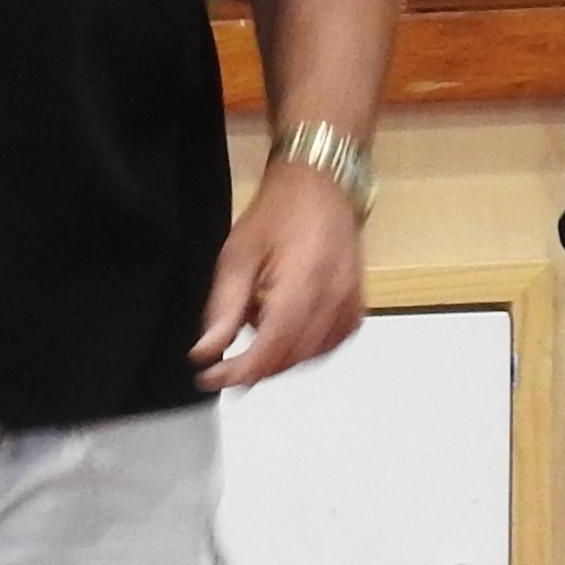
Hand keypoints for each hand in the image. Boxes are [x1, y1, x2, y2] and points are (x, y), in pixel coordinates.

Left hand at [190, 163, 368, 391]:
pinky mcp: (357, 305)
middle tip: (224, 365)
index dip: (238, 372)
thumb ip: (224, 309)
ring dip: (278, 358)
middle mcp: (332, 300)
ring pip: (311, 356)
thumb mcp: (237, 257)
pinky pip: (330, 343)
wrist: (320, 185)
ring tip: (255, 332)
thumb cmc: (279, 213)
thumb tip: (207, 352)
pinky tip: (285, 330)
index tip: (211, 379)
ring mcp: (350, 304)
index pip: (270, 350)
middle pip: (290, 359)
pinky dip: (304, 347)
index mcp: (302, 286)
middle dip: (254, 368)